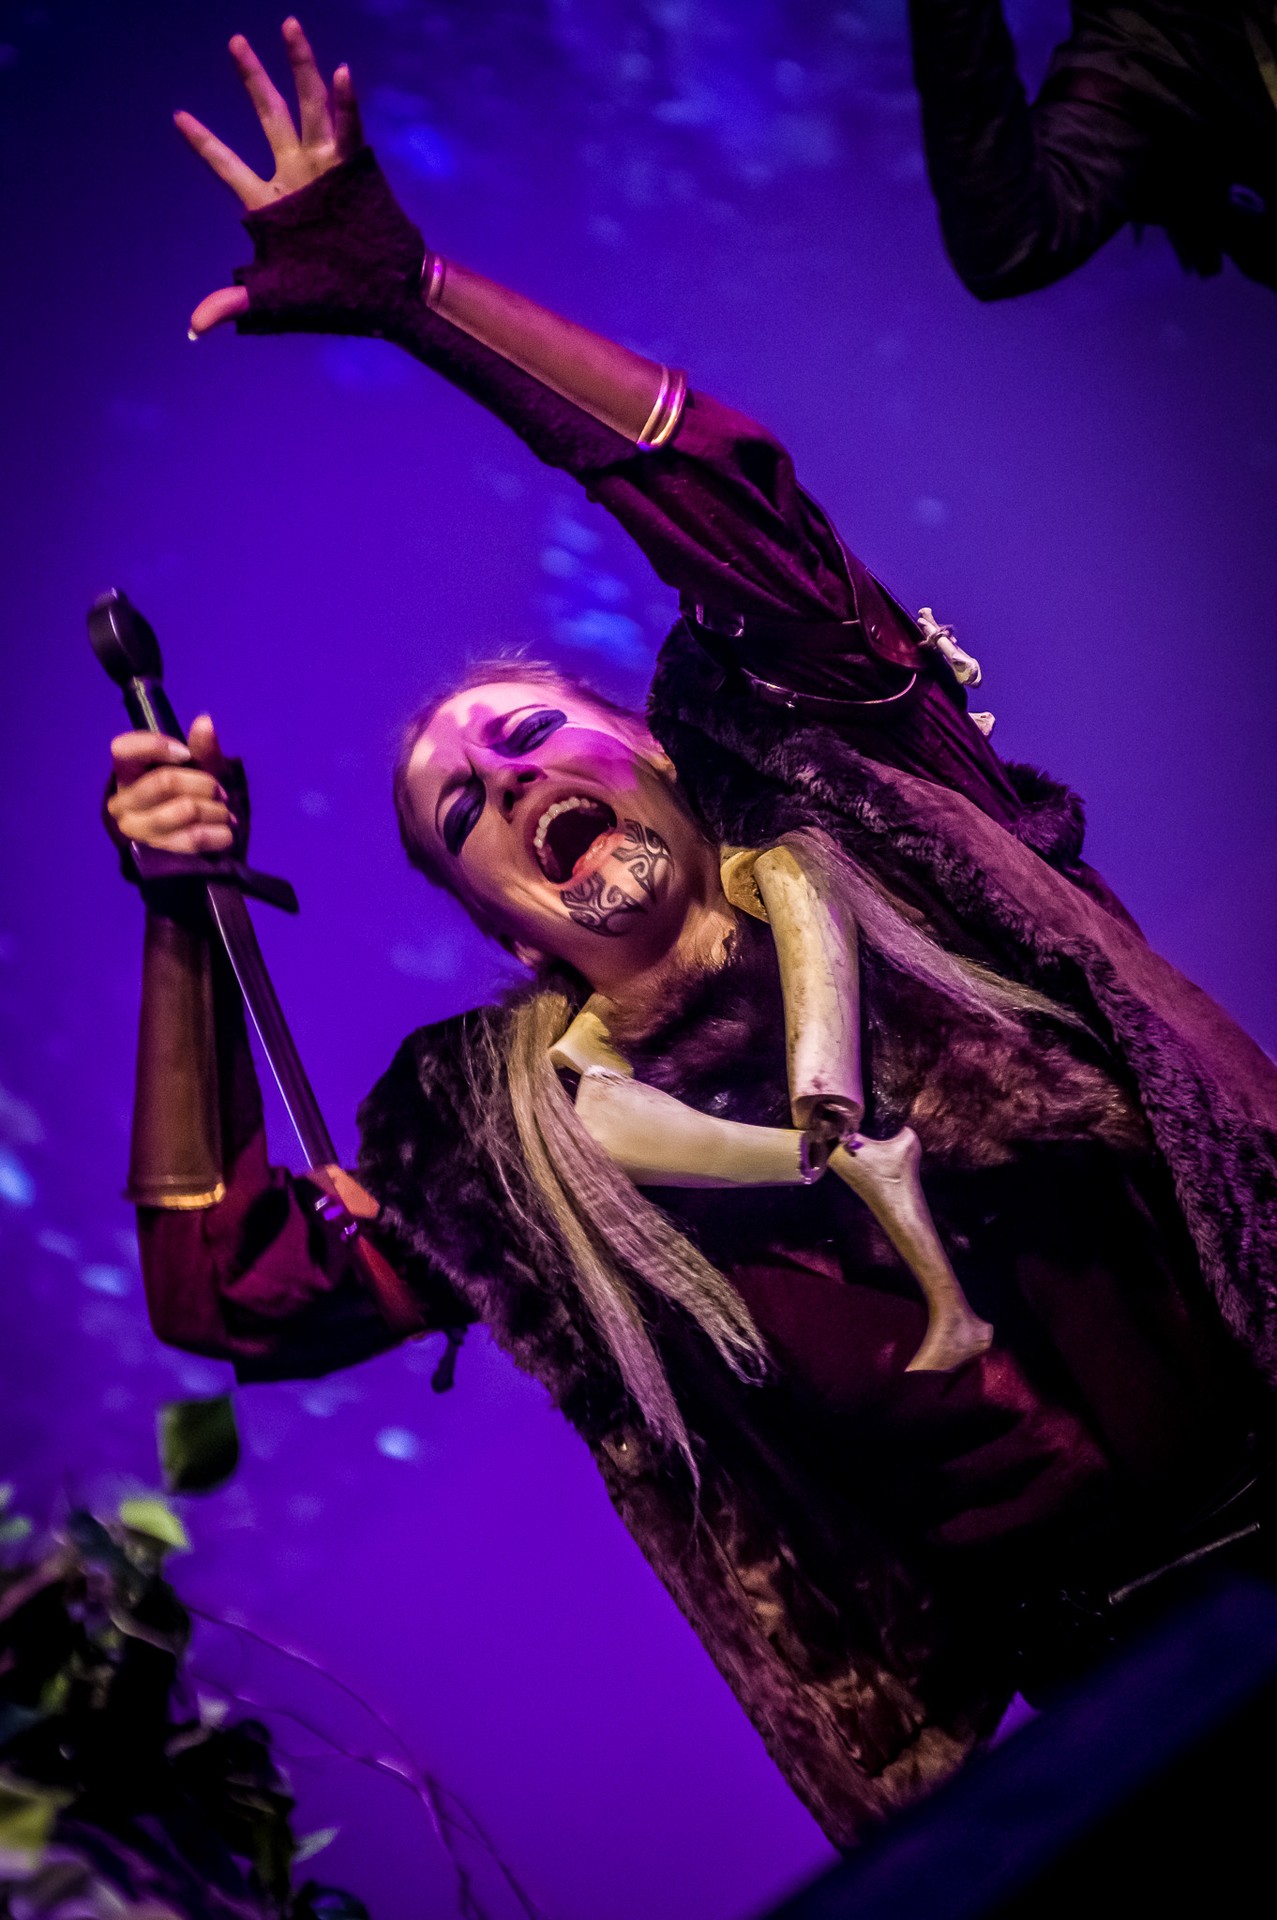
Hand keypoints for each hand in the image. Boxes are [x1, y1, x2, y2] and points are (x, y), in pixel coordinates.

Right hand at [108, 715, 236, 855]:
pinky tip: (227, 833)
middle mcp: (122, 801)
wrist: (197, 843)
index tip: (186, 753)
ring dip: (215, 810)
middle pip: (165, 782)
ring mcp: (136, 829)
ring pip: (184, 810)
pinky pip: (191, 838)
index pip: (123, 749)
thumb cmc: (193, 796)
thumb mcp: (200, 769)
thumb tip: (205, 721)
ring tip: (225, 813)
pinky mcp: (155, 852)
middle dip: (203, 784)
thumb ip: (202, 748)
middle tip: (221, 792)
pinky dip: (216, 834)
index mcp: (126, 773)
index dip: (156, 746)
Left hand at [175, 16, 363, 335]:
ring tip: (288, 26)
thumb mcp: (275, 297)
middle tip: (235, 41)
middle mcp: (296, 178)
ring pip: (309, 106)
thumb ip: (231, 304)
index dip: (203, 142)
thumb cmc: (331, 298)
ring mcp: (326, 169)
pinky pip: (350, 130)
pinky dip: (346, 103)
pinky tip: (342, 72)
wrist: (384, 297)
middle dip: (253, 79)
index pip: (227, 166)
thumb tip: (194, 327)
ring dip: (300, 67)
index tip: (177, 116)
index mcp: (269, 205)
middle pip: (269, 117)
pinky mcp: (357, 171)